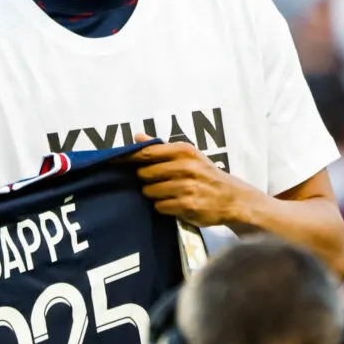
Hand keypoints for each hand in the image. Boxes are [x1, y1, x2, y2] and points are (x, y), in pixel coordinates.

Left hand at [124, 140, 255, 227]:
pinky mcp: (187, 205)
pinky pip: (160, 206)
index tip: (111, 161)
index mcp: (183, 150)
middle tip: (157, 181)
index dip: (126, 158)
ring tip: (169, 193)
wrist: (232, 198)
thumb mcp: (187, 155)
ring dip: (155, 194)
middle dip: (146, 179)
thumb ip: (161, 147)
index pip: (146, 153)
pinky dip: (164, 207)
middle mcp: (185, 166)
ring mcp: (186, 186)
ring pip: (150, 191)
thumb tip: (136, 136)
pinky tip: (175, 204)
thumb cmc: (205, 174)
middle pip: (144, 173)